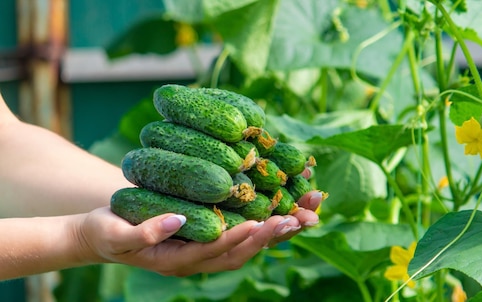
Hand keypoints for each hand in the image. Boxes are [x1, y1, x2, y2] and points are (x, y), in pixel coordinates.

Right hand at [74, 190, 323, 276]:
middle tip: (303, 217)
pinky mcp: (212, 234)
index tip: (265, 221)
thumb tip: (177, 220)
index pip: (218, 251)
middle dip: (275, 234)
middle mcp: (201, 259)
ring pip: (251, 242)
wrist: (105, 235)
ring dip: (280, 227)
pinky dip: (268, 217)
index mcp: (180, 261)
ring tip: (309, 210)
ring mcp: (208, 248)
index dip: (242, 237)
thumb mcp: (115, 233)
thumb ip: (143, 232)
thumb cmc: (106, 233)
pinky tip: (288, 202)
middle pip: (245, 250)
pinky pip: (245, 228)